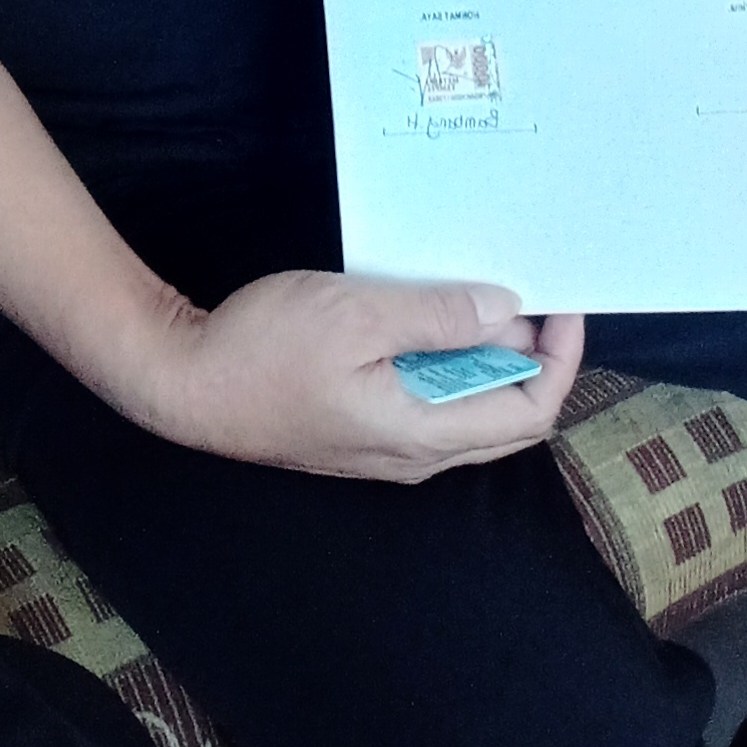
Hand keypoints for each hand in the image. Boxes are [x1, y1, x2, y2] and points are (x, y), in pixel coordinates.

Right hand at [129, 270, 584, 479]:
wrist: (185, 385)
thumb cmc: (265, 349)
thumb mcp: (356, 314)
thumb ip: (435, 316)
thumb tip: (508, 312)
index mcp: (423, 433)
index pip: (528, 412)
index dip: (559, 359)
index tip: (561, 302)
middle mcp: (416, 454)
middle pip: (506, 418)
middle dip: (533, 357)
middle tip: (531, 292)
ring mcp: (386, 446)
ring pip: (468, 410)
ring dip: (489, 356)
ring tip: (482, 293)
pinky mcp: (362, 429)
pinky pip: (432, 402)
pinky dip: (450, 361)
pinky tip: (429, 316)